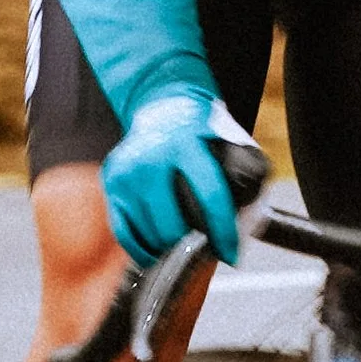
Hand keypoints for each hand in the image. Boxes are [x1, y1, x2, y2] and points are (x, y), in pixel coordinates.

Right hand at [102, 92, 258, 266]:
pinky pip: (124, 231)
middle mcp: (151, 158)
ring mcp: (126, 172)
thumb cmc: (201, 133)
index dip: (223, 231)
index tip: (231, 254)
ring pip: (149, 232)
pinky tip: (155, 254)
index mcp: (186, 145)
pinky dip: (141, 249)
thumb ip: (242, 174)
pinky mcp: (111, 182)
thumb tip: (249, 223)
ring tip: (182, 247)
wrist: (163, 106)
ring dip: (168, 248)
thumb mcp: (226, 142)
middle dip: (192, 243)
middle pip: (173, 223)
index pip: (210, 195)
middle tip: (204, 249)